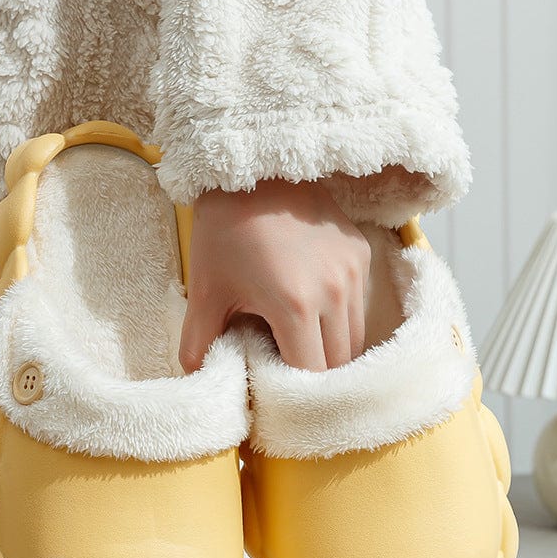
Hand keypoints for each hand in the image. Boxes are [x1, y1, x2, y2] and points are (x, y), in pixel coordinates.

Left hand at [179, 177, 371, 372]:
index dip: (292, 389)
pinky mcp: (361, 252)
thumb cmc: (224, 230)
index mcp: (295, 306)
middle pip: (338, 363)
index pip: (310, 375)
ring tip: (300, 343)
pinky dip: (340, 319)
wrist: (251, 168)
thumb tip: (195, 379)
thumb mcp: (205, 291)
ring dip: (331, 349)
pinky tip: (313, 310)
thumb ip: (198, 344)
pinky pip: (358, 304)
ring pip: (355, 337)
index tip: (274, 387)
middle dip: (314, 375)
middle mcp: (335, 291)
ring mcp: (353, 271)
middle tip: (287, 371)